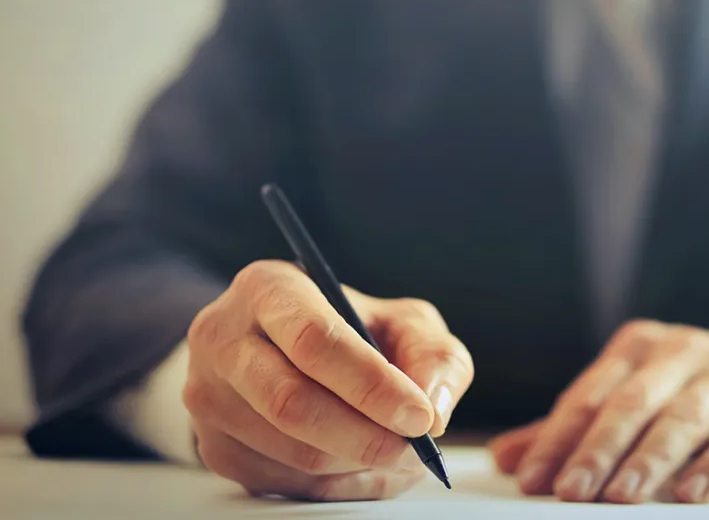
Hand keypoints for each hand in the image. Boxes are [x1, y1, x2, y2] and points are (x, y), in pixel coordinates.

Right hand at [183, 260, 473, 500]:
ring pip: (292, 452)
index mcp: (269, 288)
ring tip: (399, 453)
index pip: (313, 340)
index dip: (371, 385)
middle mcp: (223, 338)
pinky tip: (364, 463)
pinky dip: (340, 484)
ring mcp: (210, 397)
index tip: (419, 416)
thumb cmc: (352, 331)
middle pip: (293, 403)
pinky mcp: (215, 448)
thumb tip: (434, 408)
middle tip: (415, 449)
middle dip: (366, 436)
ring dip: (358, 464)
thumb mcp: (402, 322)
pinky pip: (285, 483)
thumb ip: (432, 354)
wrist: (282, 350)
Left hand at [490, 320, 708, 503]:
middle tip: (569, 491)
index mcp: (636, 347)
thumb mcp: (632, 398)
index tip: (532, 479)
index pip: (588, 396)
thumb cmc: (690, 394)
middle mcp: (679, 351)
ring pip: (680, 419)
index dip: (557, 439)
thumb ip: (573, 428)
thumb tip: (507, 458)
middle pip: (630, 404)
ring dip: (648, 460)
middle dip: (596, 450)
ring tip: (620, 497)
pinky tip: (689, 494)